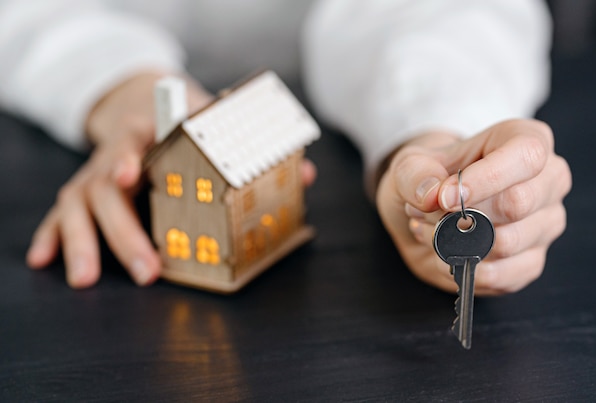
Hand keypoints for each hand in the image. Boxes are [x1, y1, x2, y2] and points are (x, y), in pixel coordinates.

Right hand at [26, 72, 317, 288]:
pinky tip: (43, 260)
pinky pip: (59, 213)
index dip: (130, 155)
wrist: (141, 104)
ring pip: (75, 204)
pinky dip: (52, 237)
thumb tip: (304, 174)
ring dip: (79, 242)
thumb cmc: (182, 120)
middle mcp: (116, 152)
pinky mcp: (83, 190)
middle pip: (105, 187)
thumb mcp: (213, 123)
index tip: (131, 172)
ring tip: (83, 279)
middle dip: (122, 232)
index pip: (135, 138)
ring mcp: (95, 172)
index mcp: (149, 131)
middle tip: (147, 269)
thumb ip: (255, 150)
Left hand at [376, 119, 570, 295]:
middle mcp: (548, 180)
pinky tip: (449, 253)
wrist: (425, 212)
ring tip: (435, 230)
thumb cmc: (429, 178)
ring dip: (458, 244)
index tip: (446, 197)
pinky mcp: (533, 261)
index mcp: (525, 139)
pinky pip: (502, 275)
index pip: (526, 156)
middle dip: (461, 215)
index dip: (486, 178)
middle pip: (518, 204)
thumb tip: (433, 196)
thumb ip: (415, 174)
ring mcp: (546, 223)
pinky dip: (464, 268)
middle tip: (429, 213)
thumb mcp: (409, 165)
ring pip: (508, 243)